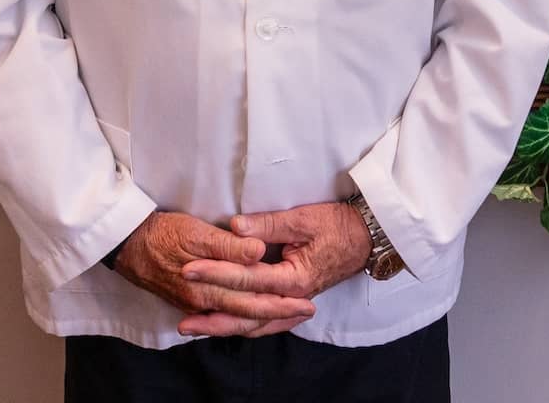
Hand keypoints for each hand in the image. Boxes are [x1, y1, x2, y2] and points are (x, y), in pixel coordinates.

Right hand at [113, 211, 316, 337]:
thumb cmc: (162, 232)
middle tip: (307, 311)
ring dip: (263, 317)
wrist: (126, 244)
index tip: (306, 299)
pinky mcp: (190, 301)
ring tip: (287, 314)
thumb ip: (228, 246)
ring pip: (237, 317)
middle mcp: (205, 302)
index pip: (253, 297)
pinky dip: (242, 317)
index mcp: (210, 286)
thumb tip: (259, 252)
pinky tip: (251, 316)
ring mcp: (196, 304)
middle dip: (280, 313)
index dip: (281, 299)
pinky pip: (223, 315)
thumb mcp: (195, 231)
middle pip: (249, 313)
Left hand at [176, 201, 371, 338]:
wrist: (365, 237)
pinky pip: (267, 322)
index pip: (247, 278)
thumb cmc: (336, 224)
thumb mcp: (303, 218)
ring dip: (224, 327)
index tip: (189, 269)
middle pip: (246, 313)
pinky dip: (246, 327)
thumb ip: (267, 224)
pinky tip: (227, 329)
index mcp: (294, 278)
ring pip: (254, 324)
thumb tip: (235, 227)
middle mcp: (292, 298)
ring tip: (195, 328)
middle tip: (182, 317)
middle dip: (212, 313)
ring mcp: (294, 303)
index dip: (216, 273)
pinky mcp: (294, 302)